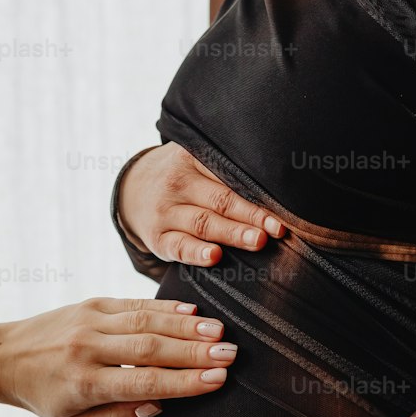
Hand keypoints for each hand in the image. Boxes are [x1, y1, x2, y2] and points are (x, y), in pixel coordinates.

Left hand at [0, 297, 236, 416]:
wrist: (4, 356)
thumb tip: (160, 406)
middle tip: (231, 355)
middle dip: (195, 352)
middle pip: (150, 349)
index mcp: (84, 383)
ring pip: (146, 322)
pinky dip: (165, 308)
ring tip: (221, 333)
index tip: (217, 381)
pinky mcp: (92, 304)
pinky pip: (134, 305)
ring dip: (186, 327)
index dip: (183, 382)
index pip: (143, 383)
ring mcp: (90, 321)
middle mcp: (87, 349)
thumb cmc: (44, 397)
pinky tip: (193, 313)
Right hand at [118, 143, 284, 267]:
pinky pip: (178, 247)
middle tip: (276, 228)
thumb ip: (227, 172)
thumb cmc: (183, 179)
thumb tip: (280, 189)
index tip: (283, 207)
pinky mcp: (157, 238)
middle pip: (220, 200)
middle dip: (251, 214)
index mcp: (192, 159)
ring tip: (257, 241)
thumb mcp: (196, 163)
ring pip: (202, 223)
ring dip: (232, 234)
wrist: (132, 192)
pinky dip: (196, 253)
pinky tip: (214, 257)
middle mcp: (178, 184)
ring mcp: (165, 212)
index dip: (257, 192)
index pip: (229, 176)